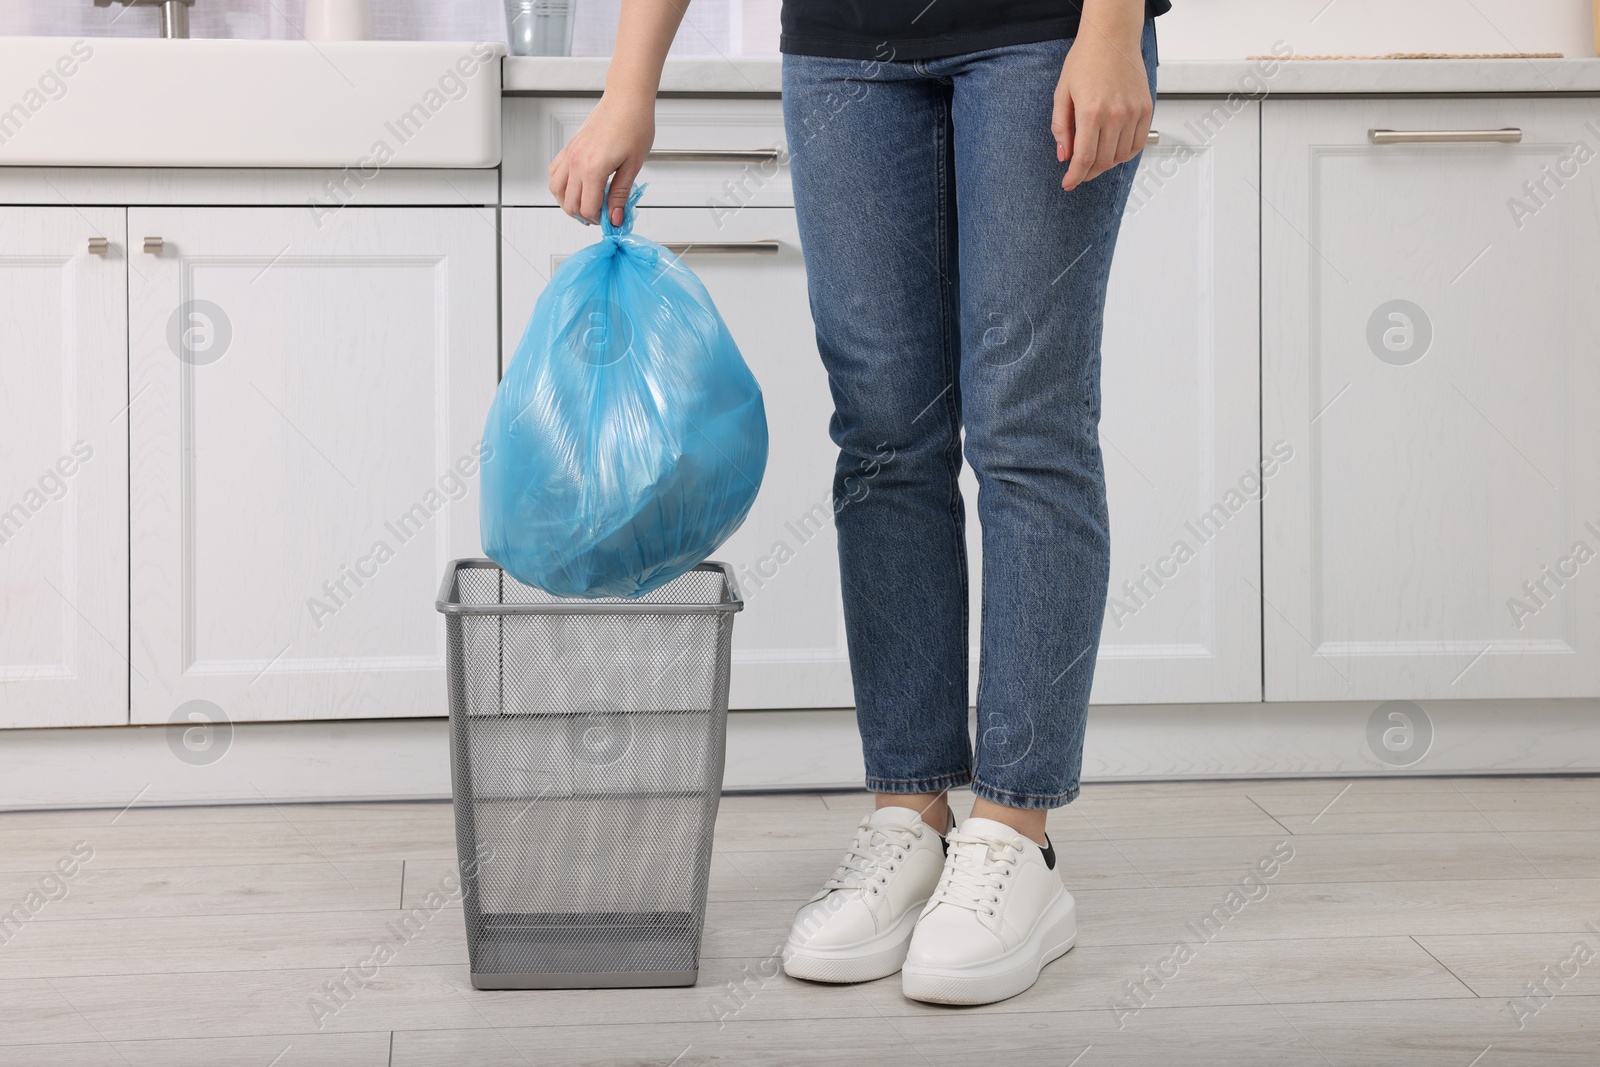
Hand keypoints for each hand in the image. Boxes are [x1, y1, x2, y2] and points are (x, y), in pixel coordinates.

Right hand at [548, 91, 654, 225]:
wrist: (626, 99)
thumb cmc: (634, 125)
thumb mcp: (633, 165)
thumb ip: (620, 194)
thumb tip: (615, 216)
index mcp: (592, 169)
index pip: (587, 208)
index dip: (600, 219)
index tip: (612, 219)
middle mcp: (576, 162)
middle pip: (570, 203)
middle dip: (585, 216)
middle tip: (602, 216)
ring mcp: (570, 154)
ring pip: (556, 190)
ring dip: (568, 203)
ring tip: (586, 206)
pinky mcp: (569, 147)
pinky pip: (554, 171)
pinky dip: (561, 185)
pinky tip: (575, 186)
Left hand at [1051, 30, 1151, 191]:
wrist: (1111, 37)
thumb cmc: (1085, 61)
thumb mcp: (1062, 94)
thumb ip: (1061, 128)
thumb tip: (1064, 156)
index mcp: (1091, 112)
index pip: (1084, 158)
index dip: (1075, 176)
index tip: (1068, 183)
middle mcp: (1115, 115)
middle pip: (1103, 161)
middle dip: (1088, 172)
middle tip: (1079, 172)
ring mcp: (1133, 112)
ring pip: (1121, 156)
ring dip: (1106, 164)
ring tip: (1095, 159)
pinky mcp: (1146, 108)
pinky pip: (1137, 143)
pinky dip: (1125, 153)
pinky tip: (1113, 150)